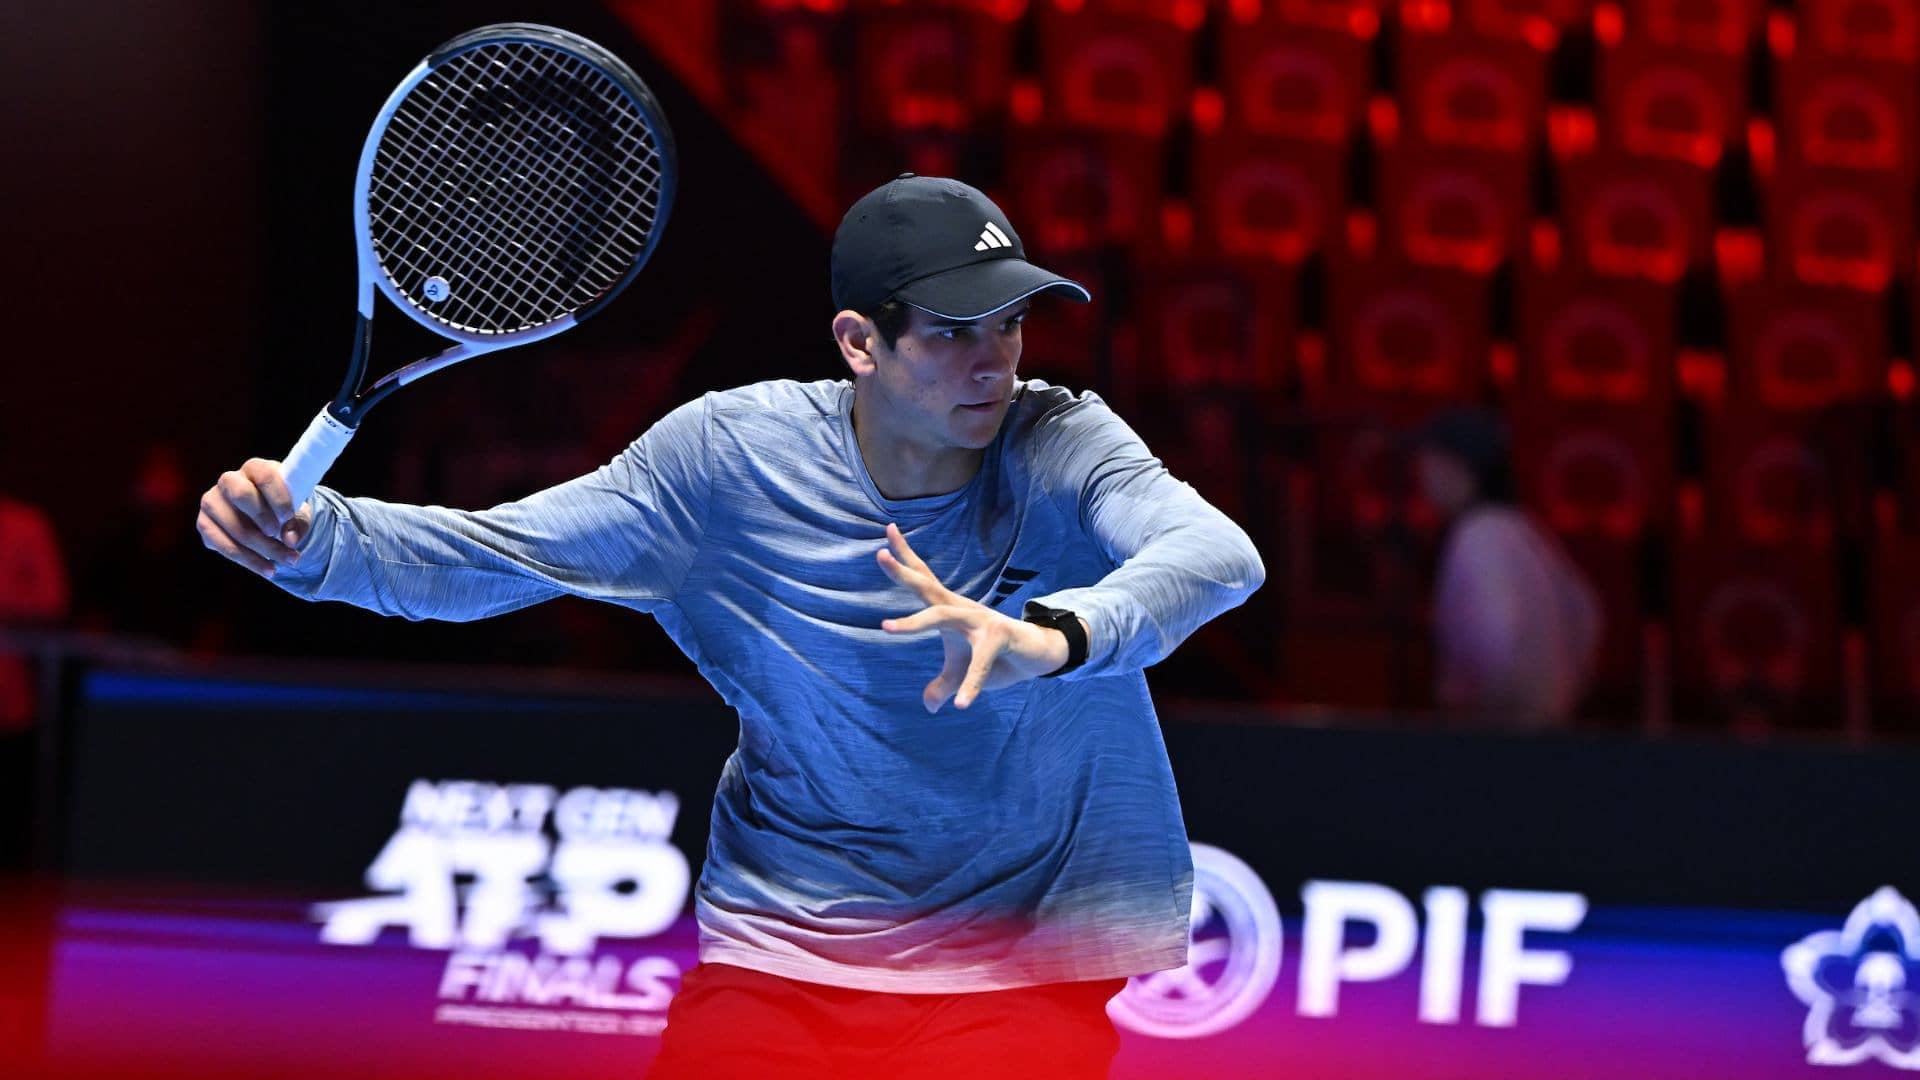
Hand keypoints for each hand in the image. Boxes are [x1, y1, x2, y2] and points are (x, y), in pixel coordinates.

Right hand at [196, 459, 311, 578]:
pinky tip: (268, 569)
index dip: (278, 498)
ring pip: (234, 526)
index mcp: (255, 468)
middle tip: (282, 537)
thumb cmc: (283, 510)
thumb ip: (297, 524)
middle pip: (241, 495)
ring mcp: (212, 501)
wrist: (266, 519)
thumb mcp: (297, 513)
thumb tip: (290, 540)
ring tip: (287, 561)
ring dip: (263, 548)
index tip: (289, 517)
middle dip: (263, 518)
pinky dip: (249, 560)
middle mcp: (229, 480)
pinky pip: (223, 545)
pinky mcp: (204, 524)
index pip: (264, 476)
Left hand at [876, 522, 1071, 711]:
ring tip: (886, 628)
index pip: (924, 580)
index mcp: (950, 611)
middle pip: (927, 587)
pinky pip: (980, 664)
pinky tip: (961, 705)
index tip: (887, 531)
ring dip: (914, 623)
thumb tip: (929, 705)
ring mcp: (981, 621)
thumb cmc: (997, 657)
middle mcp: (962, 610)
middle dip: (903, 572)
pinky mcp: (1000, 638)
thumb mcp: (962, 674)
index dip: (905, 558)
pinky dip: (970, 684)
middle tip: (879, 555)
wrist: (1037, 657)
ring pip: (943, 616)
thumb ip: (943, 685)